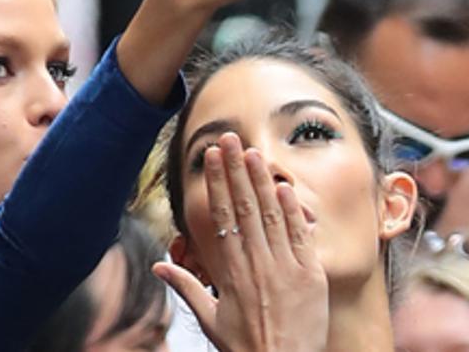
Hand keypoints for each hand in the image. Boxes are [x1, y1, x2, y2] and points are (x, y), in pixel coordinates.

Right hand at [154, 133, 328, 351]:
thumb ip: (185, 287)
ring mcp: (284, 269)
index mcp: (231, 273)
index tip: (211, 157)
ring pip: (270, 215)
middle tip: (229, 138)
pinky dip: (292, 210)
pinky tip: (284, 186)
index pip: (221, 217)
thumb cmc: (245, 350)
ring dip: (262, 180)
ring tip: (253, 152)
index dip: (217, 184)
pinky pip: (299, 237)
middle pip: (244, 207)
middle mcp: (256, 265)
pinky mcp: (309, 277)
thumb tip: (159, 264)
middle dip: (236, 169)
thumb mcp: (210, 320)